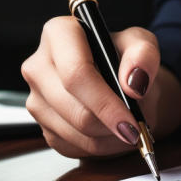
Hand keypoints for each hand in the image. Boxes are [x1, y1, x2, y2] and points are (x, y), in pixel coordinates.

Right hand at [21, 17, 180, 157]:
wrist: (120, 81)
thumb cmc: (126, 59)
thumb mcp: (142, 44)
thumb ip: (144, 55)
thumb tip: (134, 83)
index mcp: (58, 33)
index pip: (75, 74)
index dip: (105, 103)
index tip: (130, 121)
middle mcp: (38, 66)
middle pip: (76, 110)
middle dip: (111, 125)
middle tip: (136, 128)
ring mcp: (36, 99)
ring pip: (75, 133)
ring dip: (109, 138)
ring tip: (128, 127)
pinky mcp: (42, 126)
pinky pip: (73, 146)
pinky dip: (100, 147)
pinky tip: (112, 132)